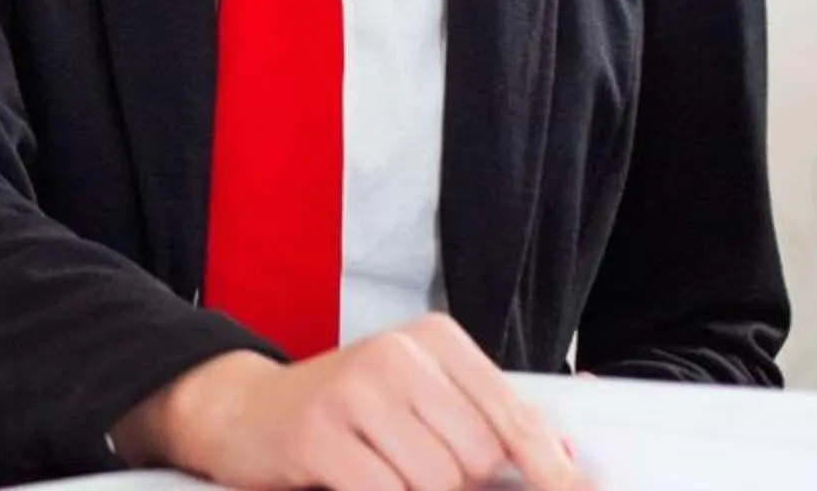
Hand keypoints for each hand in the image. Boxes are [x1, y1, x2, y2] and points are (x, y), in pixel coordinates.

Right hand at [109, 315, 589, 490]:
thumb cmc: (342, 412)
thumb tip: (564, 460)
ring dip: (412, 490)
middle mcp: (399, 355)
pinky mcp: (321, 433)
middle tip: (410, 466)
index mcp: (434, 339)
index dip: (546, 463)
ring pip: (436, 482)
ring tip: (379, 470)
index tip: (571, 487)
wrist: (245, 411)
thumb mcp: (417, 397)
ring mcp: (357, 391)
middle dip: (457, 482)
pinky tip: (355, 479)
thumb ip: (484, 421)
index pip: (511, 413)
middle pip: (476, 457)